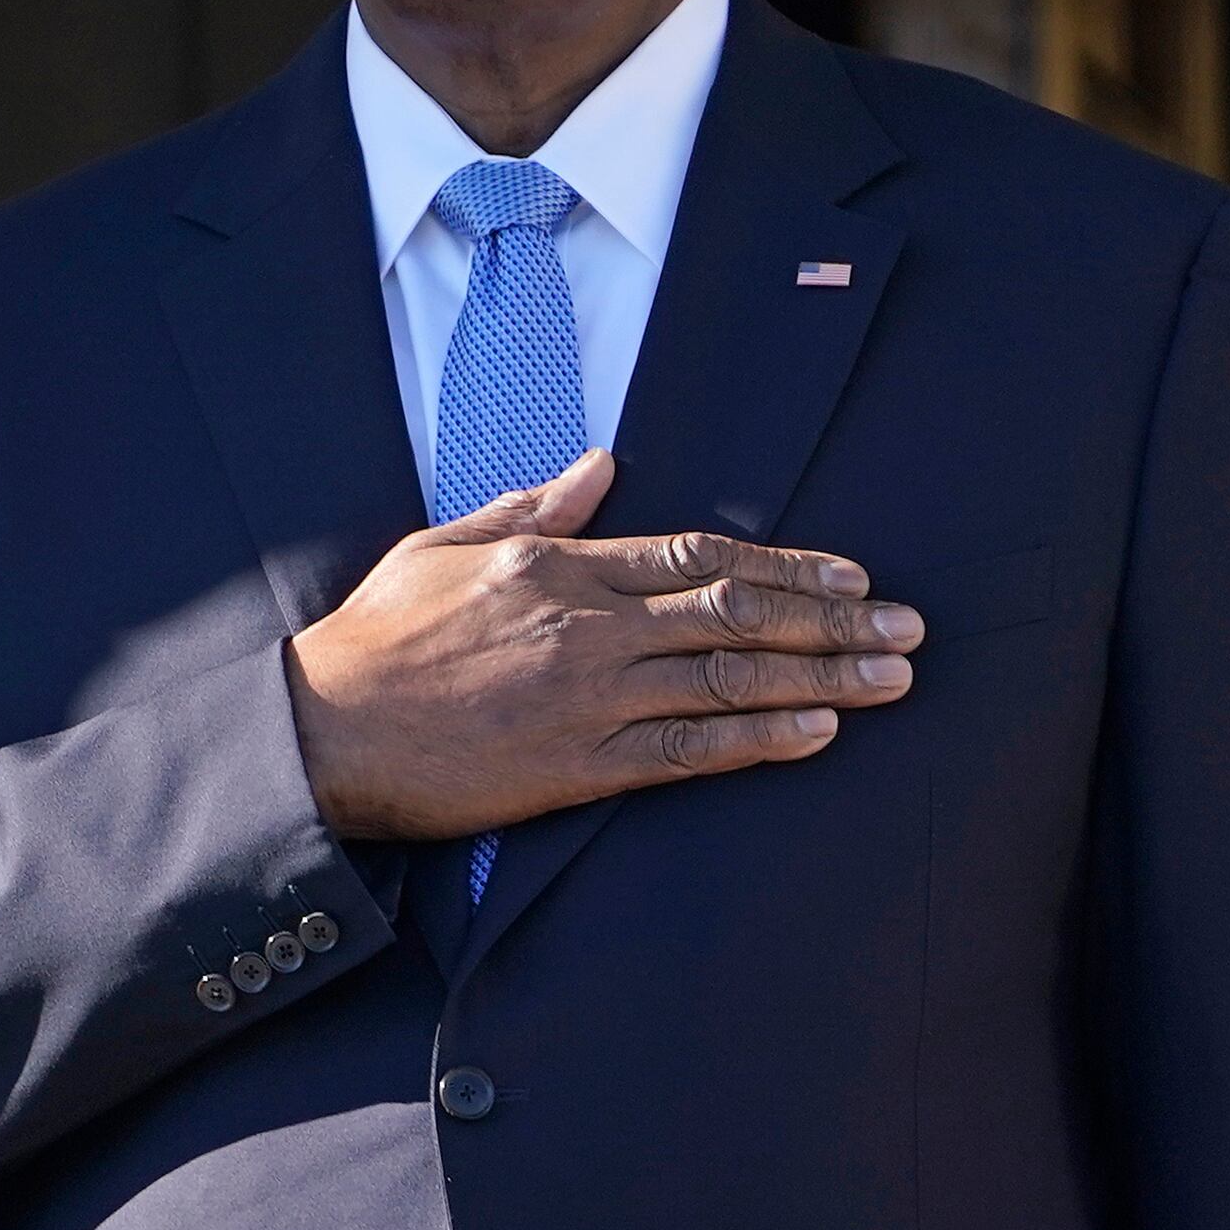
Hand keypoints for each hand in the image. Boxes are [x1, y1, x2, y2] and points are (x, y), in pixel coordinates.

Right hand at [283, 451, 924, 840]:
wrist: (321, 734)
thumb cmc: (374, 640)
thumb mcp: (445, 546)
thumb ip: (536, 507)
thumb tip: (600, 463)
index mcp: (556, 564)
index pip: (698, 553)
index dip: (786, 562)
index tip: (850, 573)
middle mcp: (587, 624)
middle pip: (735, 609)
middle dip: (833, 617)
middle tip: (908, 625)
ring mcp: (587, 696)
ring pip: (730, 677)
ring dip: (824, 674)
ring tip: (895, 675)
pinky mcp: (577, 766)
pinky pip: (689, 750)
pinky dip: (760, 738)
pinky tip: (820, 731)